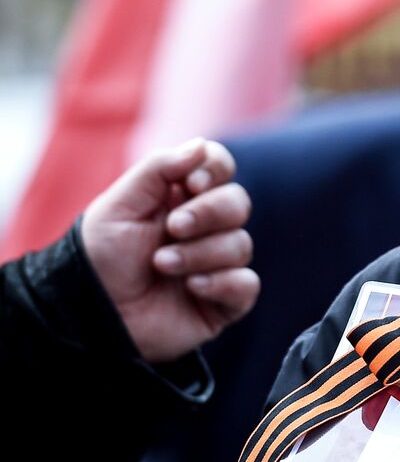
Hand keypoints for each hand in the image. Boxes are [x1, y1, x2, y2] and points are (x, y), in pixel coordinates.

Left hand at [80, 138, 258, 362]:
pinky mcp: (224, 299)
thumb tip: (201, 146)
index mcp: (181, 198)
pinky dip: (222, 283)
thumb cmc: (100, 258)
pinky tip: (192, 288)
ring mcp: (217, 263)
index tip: (192, 184)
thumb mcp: (119, 205)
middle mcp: (205, 228)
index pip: (220, 167)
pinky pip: (246, 284)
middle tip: (173, 228)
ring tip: (162, 265)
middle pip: (238, 202)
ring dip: (199, 253)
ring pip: (240, 244)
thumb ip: (159, 169)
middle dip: (208, 213)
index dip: (215, 170)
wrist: (90, 315)